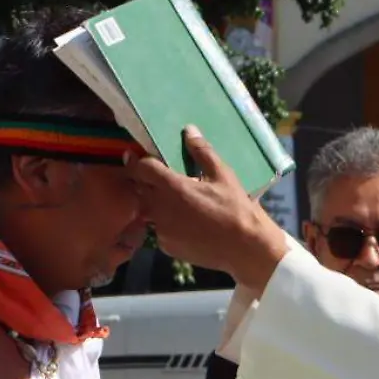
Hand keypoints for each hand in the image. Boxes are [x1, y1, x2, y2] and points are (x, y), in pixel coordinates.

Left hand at [126, 127, 288, 289]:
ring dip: (154, 202)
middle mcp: (160, 208)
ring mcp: (161, 230)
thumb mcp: (222, 174)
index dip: (136, 160)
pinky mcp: (167, 247)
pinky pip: (159, 230)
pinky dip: (166, 223)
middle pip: (140, 188)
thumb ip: (201, 152)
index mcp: (172, 187)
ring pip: (148, 210)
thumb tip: (189, 130)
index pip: (141, 168)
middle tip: (155, 175)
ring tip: (171, 200)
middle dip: (143, 180)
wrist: (244, 248)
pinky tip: (183, 222)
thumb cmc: (235, 208)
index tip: (133, 155)